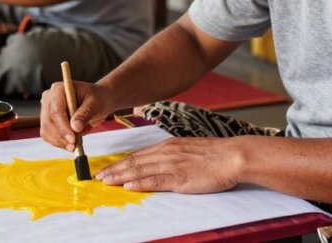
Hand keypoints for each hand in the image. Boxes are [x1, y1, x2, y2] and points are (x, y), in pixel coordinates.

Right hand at [39, 81, 114, 151]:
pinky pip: (50, 136)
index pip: (56, 111)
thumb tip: (75, 128)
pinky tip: (75, 139)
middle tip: (75, 147)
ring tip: (79, 141)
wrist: (98, 100)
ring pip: (46, 131)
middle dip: (61, 137)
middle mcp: (49, 98)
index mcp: (58, 89)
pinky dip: (61, 142)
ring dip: (61, 142)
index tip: (73, 139)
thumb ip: (84, 114)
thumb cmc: (97, 98)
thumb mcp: (95, 104)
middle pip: (48, 122)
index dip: (63, 127)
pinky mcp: (49, 121)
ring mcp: (47, 110)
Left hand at [95, 137, 238, 193]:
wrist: (233, 155)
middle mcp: (166, 153)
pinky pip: (156, 181)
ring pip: (140, 171)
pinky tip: (128, 186)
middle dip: (114, 170)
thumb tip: (162, 163)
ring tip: (106, 181)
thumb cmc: (216, 154)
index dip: (121, 163)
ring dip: (121, 177)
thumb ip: (174, 155)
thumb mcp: (190, 149)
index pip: (138, 155)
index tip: (108, 168)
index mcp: (169, 146)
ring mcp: (172, 165)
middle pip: (134, 162)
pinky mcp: (180, 177)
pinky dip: (140, 183)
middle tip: (98, 176)